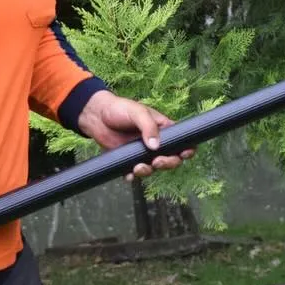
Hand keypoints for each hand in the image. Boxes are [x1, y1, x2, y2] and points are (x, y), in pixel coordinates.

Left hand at [76, 90, 195, 179]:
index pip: (182, 141)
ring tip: (137, 167)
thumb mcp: (137, 112)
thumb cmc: (120, 109)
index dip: (188, 150)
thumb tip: (156, 147)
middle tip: (157, 161)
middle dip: (167, 163)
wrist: (96, 116)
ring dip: (148, 171)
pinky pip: (134, 172)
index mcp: (164, 129)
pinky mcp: (129, 160)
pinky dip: (132, 176)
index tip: (184, 154)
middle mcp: (156, 142)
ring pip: (153, 168)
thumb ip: (148, 127)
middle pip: (171, 159)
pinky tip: (128, 175)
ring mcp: (143, 152)